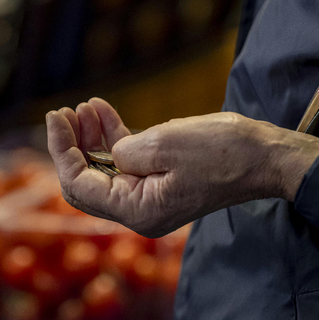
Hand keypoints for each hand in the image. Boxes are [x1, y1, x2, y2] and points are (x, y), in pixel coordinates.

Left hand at [46, 98, 318, 237]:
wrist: (264, 157)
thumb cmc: (221, 151)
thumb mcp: (164, 144)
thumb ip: (124, 150)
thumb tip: (109, 152)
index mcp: (137, 211)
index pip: (80, 184)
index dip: (61, 150)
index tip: (54, 117)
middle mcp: (139, 212)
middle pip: (87, 180)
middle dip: (71, 145)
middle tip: (63, 112)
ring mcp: (150, 198)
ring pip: (104, 169)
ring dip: (90, 138)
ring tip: (84, 107)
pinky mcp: (160, 182)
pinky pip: (126, 163)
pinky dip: (112, 138)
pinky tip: (101, 111)